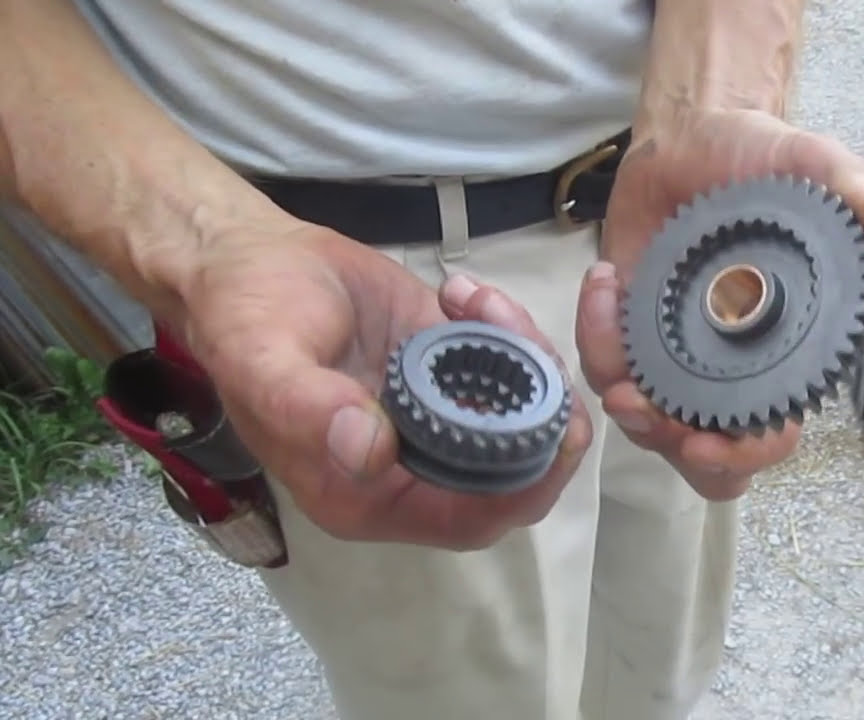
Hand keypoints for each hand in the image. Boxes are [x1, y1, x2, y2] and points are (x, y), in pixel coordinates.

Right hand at [174, 222, 592, 549]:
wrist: (247, 258)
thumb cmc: (244, 317)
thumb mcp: (261, 360)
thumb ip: (308, 409)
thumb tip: (369, 451)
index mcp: (368, 493)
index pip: (470, 519)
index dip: (524, 490)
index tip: (557, 434)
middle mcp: (411, 465)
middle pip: (513, 467)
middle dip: (543, 413)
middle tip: (536, 348)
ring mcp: (436, 413)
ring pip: (518, 410)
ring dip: (522, 355)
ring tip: (473, 299)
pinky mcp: (449, 364)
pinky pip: (504, 361)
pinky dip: (505, 327)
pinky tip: (461, 291)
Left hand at [576, 108, 863, 500]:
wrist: (694, 134)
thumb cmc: (761, 158)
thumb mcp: (811, 163)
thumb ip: (856, 191)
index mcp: (781, 355)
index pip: (769, 435)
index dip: (743, 454)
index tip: (706, 440)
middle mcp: (727, 370)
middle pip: (699, 455)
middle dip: (667, 445)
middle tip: (640, 405)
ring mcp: (673, 355)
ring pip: (643, 422)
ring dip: (622, 396)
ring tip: (609, 324)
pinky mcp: (627, 332)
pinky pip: (605, 363)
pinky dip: (594, 335)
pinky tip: (604, 282)